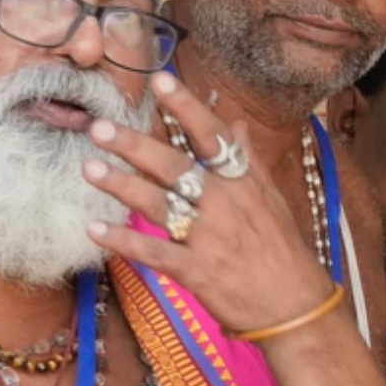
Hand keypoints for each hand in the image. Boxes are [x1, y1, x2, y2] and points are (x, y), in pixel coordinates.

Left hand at [81, 68, 337, 337]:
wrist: (295, 305)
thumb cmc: (282, 250)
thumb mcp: (271, 198)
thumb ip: (248, 160)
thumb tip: (235, 124)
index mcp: (244, 183)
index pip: (212, 136)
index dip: (186, 107)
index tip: (160, 80)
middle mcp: (225, 204)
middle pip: (175, 166)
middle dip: (136, 145)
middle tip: (100, 126)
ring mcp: (210, 238)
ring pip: (159, 204)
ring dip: (122, 186)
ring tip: (89, 168)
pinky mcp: (197, 271)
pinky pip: (153, 253)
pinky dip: (123, 242)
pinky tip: (95, 228)